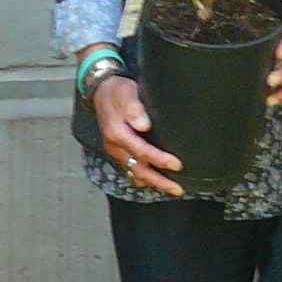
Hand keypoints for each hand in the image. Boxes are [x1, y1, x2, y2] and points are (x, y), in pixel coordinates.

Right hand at [93, 74, 184, 194]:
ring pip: (135, 173)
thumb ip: (134, 107)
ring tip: (172, 189)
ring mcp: (116, 152)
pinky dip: (146, 177)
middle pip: (138, 170)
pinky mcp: (120, 153)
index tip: (178, 165)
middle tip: (178, 190)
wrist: (102, 91)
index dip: (160, 160)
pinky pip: (132, 170)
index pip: (141, 152)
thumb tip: (144, 125)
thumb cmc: (118, 91)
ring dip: (153, 183)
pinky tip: (159, 180)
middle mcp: (115, 147)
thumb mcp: (126, 93)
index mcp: (117, 134)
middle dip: (159, 182)